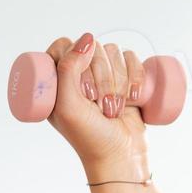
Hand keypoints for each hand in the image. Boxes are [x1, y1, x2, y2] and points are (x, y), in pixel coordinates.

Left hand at [44, 33, 149, 183]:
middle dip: (101, 78)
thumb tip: (86, 38)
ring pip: (114, 51)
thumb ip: (67, 70)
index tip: (83, 90)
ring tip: (114, 108)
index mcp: (55, 80)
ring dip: (119, 81)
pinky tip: (133, 97)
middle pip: (92, 48)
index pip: (62, 46)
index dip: (75, 62)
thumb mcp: (68, 106)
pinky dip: (136, 76)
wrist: (121, 154)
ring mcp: (102, 73)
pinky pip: (132, 57)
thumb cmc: (89, 135)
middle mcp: (77, 74)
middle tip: (99, 105)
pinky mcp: (126, 76)